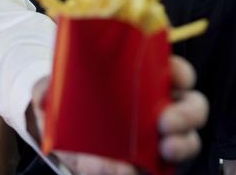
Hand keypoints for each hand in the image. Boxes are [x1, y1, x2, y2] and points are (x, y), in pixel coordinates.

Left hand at [28, 55, 207, 173]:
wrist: (58, 131)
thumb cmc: (64, 99)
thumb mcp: (53, 88)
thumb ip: (46, 89)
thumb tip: (43, 98)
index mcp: (143, 78)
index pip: (173, 69)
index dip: (180, 71)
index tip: (173, 75)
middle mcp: (158, 105)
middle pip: (191, 105)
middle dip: (187, 113)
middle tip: (165, 121)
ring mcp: (158, 135)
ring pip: (187, 139)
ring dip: (183, 144)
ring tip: (166, 148)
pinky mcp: (151, 163)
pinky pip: (165, 169)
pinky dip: (160, 170)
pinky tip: (139, 170)